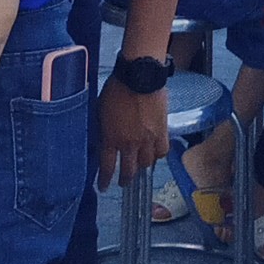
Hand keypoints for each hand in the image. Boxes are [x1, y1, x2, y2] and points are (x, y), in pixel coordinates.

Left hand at [99, 68, 168, 188]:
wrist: (140, 75)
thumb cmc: (116, 87)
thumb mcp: (100, 109)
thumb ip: (103, 128)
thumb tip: (103, 139)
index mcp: (110, 138)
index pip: (107, 167)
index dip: (105, 180)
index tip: (104, 187)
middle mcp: (129, 144)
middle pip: (128, 170)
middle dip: (125, 179)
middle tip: (123, 182)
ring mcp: (147, 139)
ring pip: (146, 164)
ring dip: (141, 167)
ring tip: (140, 167)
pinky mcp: (162, 132)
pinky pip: (162, 152)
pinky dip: (158, 155)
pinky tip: (155, 154)